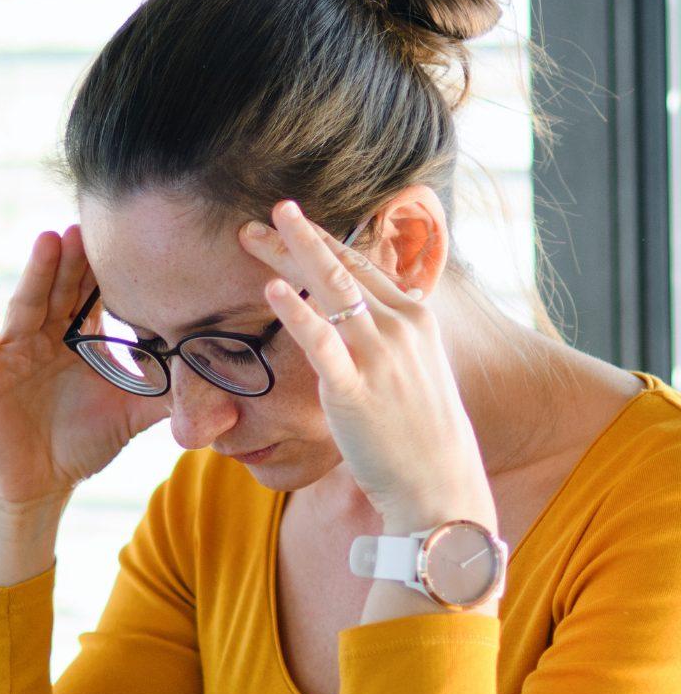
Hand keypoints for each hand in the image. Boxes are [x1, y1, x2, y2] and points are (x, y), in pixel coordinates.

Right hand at [0, 225, 168, 511]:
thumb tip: (224, 388)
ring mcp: (14, 349)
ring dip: (38, 270)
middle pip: (62, 291)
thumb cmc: (81, 444)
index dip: (107, 272)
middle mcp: (47, 336)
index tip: (128, 240)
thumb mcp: (131, 416)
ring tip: (51, 239)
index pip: (94, 297)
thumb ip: (169, 397)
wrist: (39, 483)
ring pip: (28, 302)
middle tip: (89, 227)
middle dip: (73, 261)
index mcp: (81, 340)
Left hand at [237, 200, 496, 532]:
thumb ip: (400, 331)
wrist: (439, 482)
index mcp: (415, 317)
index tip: (295, 222)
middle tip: (268, 211)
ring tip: (254, 232)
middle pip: (342, 268)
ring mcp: (379, 355)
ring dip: (289, 254)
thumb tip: (396, 300)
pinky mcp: (355, 388)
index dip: (325, 240)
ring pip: (329, 290)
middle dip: (301, 235)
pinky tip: (271, 289)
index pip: (363, 265)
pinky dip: (295, 311)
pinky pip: (321, 341)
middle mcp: (400, 327)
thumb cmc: (421, 432)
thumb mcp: (419, 367)